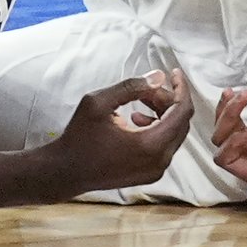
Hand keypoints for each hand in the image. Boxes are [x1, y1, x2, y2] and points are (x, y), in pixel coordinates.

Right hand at [38, 69, 193, 199]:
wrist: (64, 172)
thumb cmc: (78, 138)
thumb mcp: (98, 103)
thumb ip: (132, 87)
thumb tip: (159, 77)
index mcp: (151, 145)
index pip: (182, 112)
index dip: (181, 88)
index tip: (173, 73)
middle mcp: (159, 162)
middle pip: (180, 122)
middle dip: (168, 99)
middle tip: (147, 87)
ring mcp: (155, 171)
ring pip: (173, 133)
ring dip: (162, 112)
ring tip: (140, 101)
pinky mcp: (149, 174)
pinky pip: (164, 145)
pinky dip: (156, 127)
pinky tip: (135, 118)